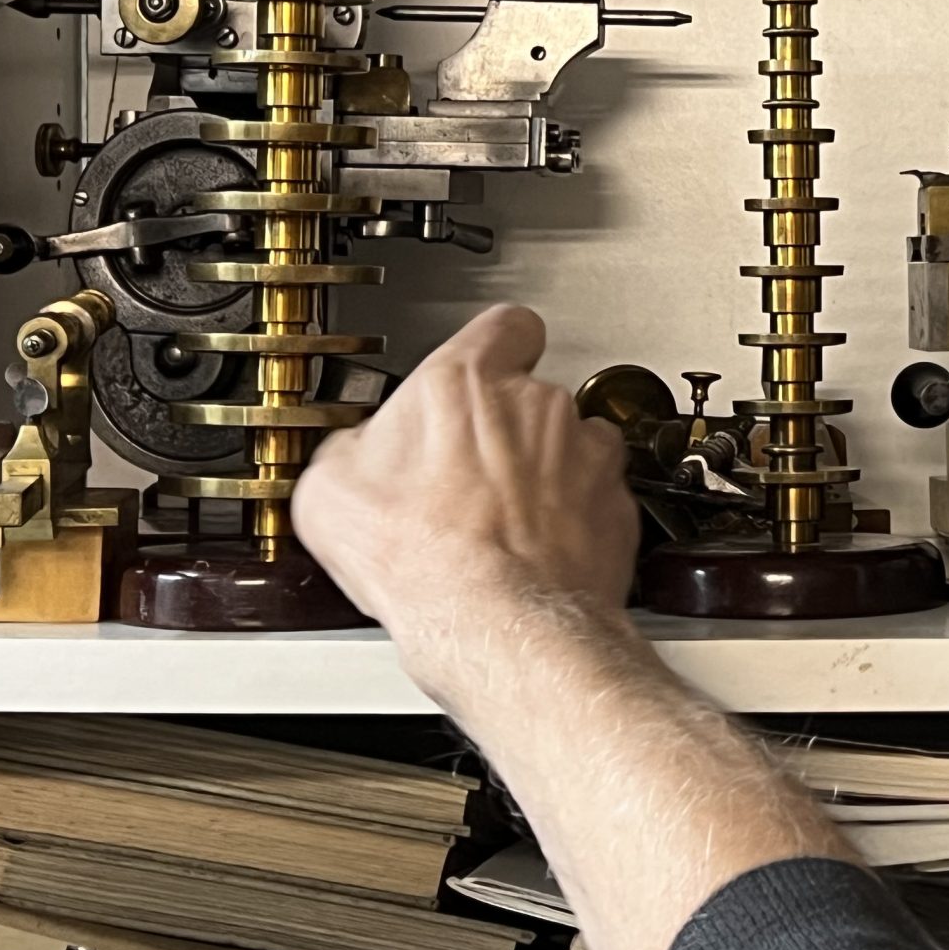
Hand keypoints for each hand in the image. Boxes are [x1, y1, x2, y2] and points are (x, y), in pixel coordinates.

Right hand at [294, 304, 638, 705]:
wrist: (499, 625)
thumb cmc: (425, 562)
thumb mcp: (331, 496)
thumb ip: (349, 450)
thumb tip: (352, 455)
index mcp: (465, 382)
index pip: (500, 324)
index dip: (489, 347)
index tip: (474, 370)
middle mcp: (537, 404)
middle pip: (528, 393)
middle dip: (501, 428)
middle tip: (464, 475)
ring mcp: (586, 451)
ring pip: (569, 443)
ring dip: (543, 470)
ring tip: (502, 520)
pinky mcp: (617, 504)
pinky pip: (596, 495)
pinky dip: (575, 515)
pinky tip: (537, 548)